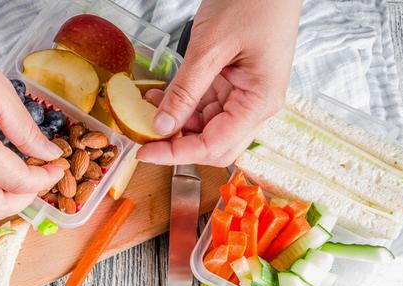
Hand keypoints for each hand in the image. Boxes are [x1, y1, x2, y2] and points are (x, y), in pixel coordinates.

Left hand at [138, 0, 301, 166]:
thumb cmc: (253, 2)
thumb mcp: (210, 47)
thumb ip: (185, 90)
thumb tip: (162, 126)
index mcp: (259, 102)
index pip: (214, 146)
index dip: (176, 154)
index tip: (144, 152)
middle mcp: (255, 106)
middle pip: (213, 146)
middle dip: (177, 145)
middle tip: (144, 137)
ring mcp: (245, 96)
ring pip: (206, 128)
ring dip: (176, 125)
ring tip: (147, 110)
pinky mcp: (234, 85)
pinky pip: (205, 107)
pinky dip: (182, 107)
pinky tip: (160, 98)